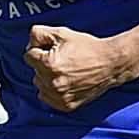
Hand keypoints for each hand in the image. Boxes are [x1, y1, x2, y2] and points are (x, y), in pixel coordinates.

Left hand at [23, 24, 138, 111]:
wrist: (110, 64)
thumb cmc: (87, 47)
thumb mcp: (61, 33)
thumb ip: (38, 34)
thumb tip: (29, 44)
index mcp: (48, 64)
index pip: (29, 56)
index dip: (41, 49)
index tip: (54, 49)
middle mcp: (52, 83)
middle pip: (34, 71)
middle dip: (43, 64)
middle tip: (63, 59)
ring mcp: (59, 96)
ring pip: (39, 85)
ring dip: (47, 78)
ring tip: (65, 71)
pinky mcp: (66, 106)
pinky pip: (47, 98)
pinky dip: (53, 91)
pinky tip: (66, 82)